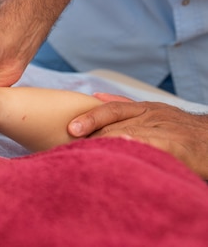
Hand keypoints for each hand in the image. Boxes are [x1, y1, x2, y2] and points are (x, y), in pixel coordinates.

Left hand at [68, 94, 207, 178]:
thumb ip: (125, 106)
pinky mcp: (181, 147)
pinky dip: (138, 147)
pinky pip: (155, 146)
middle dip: (92, 138)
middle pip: (115, 126)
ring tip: (87, 155)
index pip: (111, 109)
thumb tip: (97, 96)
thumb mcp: (155, 112)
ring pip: (131, 136)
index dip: (90, 118)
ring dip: (107, 146)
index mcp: (145, 109)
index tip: (70, 128)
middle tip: (71, 150)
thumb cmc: (182, 129)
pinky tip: (124, 150)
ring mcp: (167, 130)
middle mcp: (153, 116)